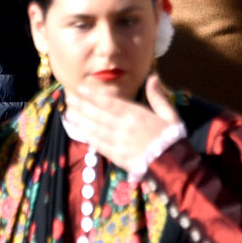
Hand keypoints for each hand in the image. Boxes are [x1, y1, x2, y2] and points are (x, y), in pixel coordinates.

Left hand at [63, 73, 182, 172]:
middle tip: (68, 98)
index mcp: (137, 115)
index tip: (80, 89)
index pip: (110, 103)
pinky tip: (79, 131)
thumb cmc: (172, 138)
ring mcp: (119, 143)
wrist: (173, 166)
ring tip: (68, 112)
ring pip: (95, 129)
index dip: (93, 95)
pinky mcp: (117, 156)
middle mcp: (124, 127)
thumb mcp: (170, 114)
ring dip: (80, 120)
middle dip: (81, 105)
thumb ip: (158, 96)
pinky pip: (99, 144)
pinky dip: (87, 137)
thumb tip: (153, 77)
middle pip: (98, 114)